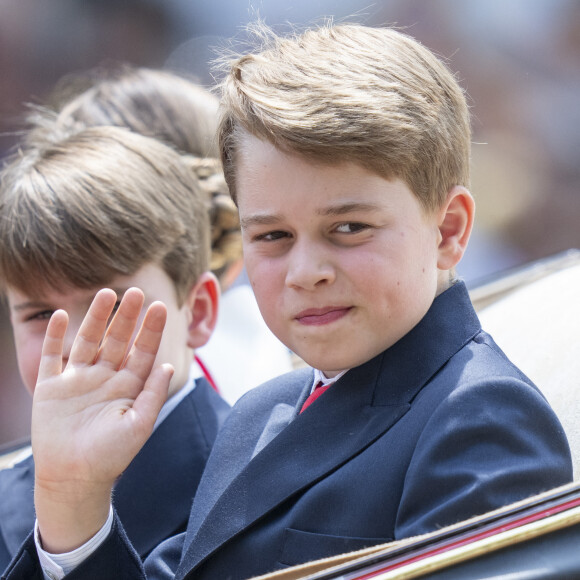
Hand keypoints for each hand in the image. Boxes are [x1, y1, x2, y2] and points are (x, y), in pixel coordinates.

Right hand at [33, 287, 172, 552]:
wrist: (74, 479)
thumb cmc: (111, 456)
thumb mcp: (139, 424)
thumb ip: (153, 394)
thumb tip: (169, 365)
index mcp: (127, 386)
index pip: (142, 351)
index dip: (151, 330)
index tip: (159, 307)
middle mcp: (104, 378)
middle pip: (117, 340)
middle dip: (127, 317)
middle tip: (136, 291)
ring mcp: (77, 380)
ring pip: (88, 341)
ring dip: (96, 318)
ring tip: (106, 294)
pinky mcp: (51, 387)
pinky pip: (53, 356)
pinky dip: (55, 336)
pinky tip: (62, 315)